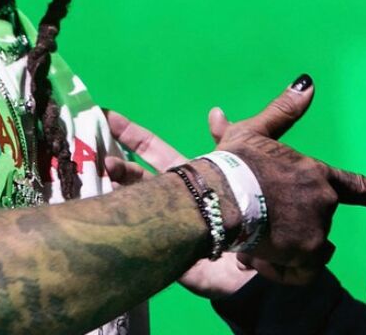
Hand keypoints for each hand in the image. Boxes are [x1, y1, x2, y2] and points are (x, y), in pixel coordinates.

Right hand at [103, 109, 256, 298]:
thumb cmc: (255, 204)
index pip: (153, 149)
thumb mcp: (248, 155)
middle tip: (96, 151)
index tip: (106, 115)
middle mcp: (171, 196)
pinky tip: (112, 213)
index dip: (130, 134)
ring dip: (122, 190)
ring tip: (109, 174)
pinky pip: (142, 241)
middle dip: (117, 164)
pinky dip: (127, 227)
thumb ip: (232, 135)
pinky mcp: (168, 254)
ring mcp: (166, 224)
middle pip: (135, 176)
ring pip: (136, 204)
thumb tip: (215, 111)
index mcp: (187, 174)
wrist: (269, 252)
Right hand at [211, 75, 365, 284]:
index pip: (357, 187)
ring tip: (252, 239)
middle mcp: (324, 201)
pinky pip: (299, 272)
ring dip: (282, 249)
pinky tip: (256, 257)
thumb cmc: (232, 163)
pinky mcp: (304, 253)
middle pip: (316, 222)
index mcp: (316, 172)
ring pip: (306, 249)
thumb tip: (307, 82)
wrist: (215, 197)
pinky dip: (279, 270)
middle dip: (289, 226)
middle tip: (257, 222)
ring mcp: (317, 228)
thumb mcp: (255, 132)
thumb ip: (283, 112)